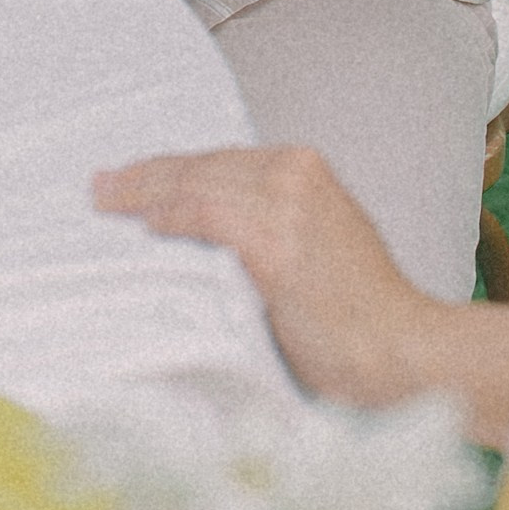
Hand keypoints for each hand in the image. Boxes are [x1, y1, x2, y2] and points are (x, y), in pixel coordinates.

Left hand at [93, 145, 436, 407]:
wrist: (406, 349)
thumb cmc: (362, 315)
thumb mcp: (319, 245)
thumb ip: (272, 227)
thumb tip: (211, 233)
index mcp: (305, 169)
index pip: (219, 160)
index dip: (171, 168)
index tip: (133, 177)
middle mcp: (295, 174)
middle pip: (200, 167)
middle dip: (146, 175)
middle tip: (102, 185)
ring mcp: (286, 204)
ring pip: (194, 186)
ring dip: (143, 194)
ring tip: (106, 202)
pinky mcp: (276, 242)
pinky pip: (205, 216)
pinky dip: (171, 218)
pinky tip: (145, 226)